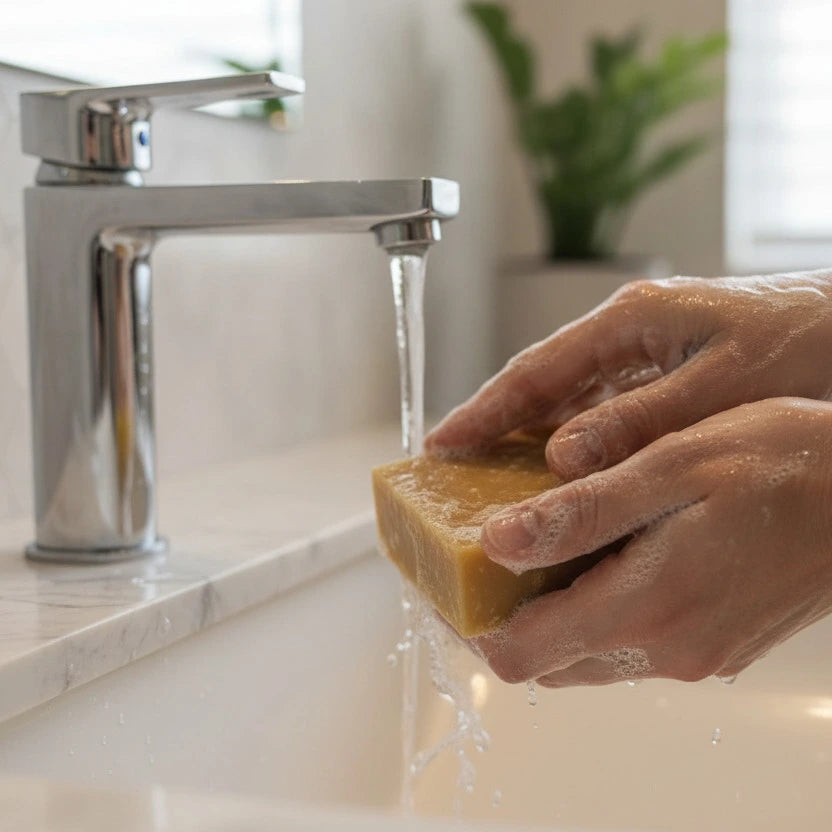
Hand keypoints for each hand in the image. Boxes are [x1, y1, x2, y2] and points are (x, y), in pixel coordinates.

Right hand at [426, 272, 831, 481]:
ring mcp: (643, 356)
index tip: (441, 444)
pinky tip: (557, 478)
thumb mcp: (722, 385)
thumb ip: (641, 418)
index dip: (483, 410)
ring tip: (487, 481)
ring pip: (566, 401)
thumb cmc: (808, 344)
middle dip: (492, 424)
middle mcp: (627, 336)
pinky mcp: (661, 378)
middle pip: (540, 384)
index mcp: (631, 322)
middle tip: (448, 469)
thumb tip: (562, 455)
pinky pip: (599, 415)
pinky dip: (572, 446)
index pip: (536, 370)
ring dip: (527, 438)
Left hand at [468, 398, 831, 685]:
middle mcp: (667, 650)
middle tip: (482, 551)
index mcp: (646, 608)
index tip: (447, 578)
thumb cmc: (784, 465)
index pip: (518, 653)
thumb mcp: (670, 469)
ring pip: (585, 651)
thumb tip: (498, 543)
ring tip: (534, 542)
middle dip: (502, 614)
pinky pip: (627, 639)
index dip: (469, 621)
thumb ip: (580, 515)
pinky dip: (595, 605)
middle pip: (545, 660)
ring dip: (548, 609)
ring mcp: (694, 653)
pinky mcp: (712, 642)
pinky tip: (597, 551)